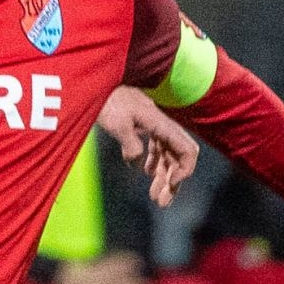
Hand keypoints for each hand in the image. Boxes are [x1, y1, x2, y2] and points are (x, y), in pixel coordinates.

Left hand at [97, 87, 199, 205]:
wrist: (95, 79)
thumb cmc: (106, 99)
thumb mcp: (117, 124)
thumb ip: (130, 144)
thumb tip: (138, 165)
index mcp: (161, 124)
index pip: (187, 151)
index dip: (184, 170)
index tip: (170, 184)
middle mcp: (161, 125)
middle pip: (177, 158)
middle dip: (172, 182)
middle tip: (162, 203)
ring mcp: (152, 124)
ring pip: (166, 154)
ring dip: (164, 176)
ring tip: (156, 197)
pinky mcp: (141, 124)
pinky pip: (155, 147)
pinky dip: (153, 162)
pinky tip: (144, 172)